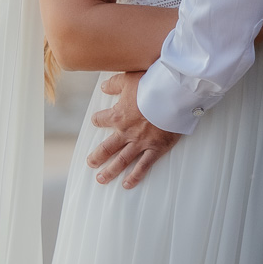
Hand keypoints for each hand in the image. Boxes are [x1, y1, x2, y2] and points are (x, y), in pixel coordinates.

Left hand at [87, 71, 180, 188]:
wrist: (172, 95)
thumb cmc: (151, 85)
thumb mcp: (128, 79)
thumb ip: (114, 84)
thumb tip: (103, 88)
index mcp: (119, 115)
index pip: (101, 120)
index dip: (97, 120)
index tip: (96, 121)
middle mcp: (126, 132)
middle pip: (107, 147)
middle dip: (97, 156)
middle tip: (90, 163)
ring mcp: (140, 142)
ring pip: (122, 160)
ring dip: (110, 171)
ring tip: (101, 179)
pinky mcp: (156, 148)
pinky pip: (143, 166)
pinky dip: (135, 176)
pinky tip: (127, 184)